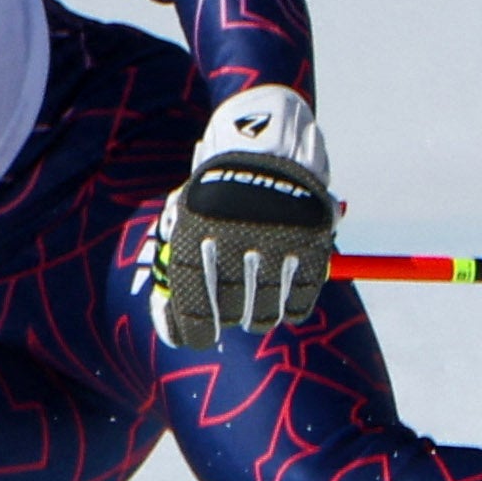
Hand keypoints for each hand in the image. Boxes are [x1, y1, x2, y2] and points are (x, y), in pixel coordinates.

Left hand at [149, 84, 339, 346]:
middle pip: (231, 311)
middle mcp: (235, 240)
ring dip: (259, 316)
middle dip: (229, 319)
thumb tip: (172, 321)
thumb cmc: (219, 186)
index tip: (195, 339)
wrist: (265, 141)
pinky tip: (284, 303)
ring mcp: (275, 243)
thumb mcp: (188, 214)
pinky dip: (292, 308)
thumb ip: (182, 264)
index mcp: (196, 233)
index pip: (191, 303)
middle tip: (231, 315)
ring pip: (266, 312)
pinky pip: (300, 300)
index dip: (190, 330)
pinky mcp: (309, 243)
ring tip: (256, 308)